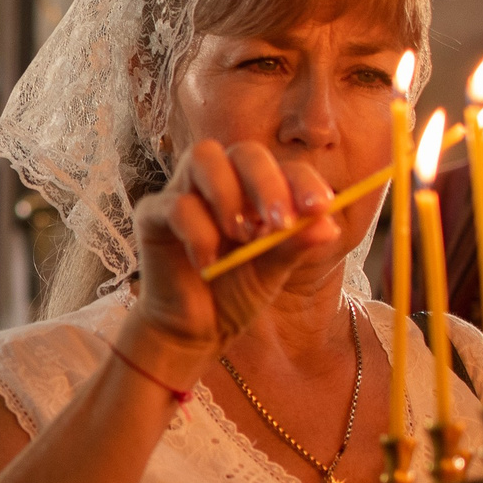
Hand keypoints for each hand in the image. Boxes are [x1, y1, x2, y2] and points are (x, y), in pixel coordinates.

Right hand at [133, 141, 345, 356]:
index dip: (303, 181)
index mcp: (254, 190)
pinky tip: (208, 264)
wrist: (193, 330)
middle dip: (267, 183)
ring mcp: (183, 191)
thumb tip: (329, 225)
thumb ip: (296, 245)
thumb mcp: (274, 270)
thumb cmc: (234, 293)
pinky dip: (198, 233)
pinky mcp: (152, 214)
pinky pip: (175, 204)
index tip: (320, 207)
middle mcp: (219, 181)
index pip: (282, 167)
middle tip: (280, 221)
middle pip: (244, 152)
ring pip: (203, 157)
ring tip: (242, 236)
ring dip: (229, 194)